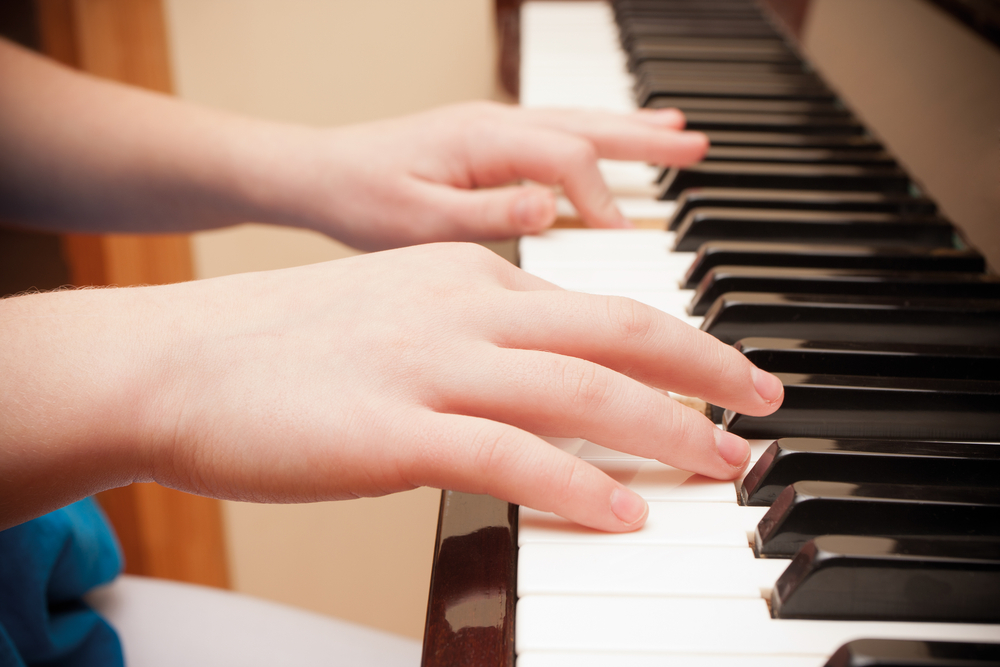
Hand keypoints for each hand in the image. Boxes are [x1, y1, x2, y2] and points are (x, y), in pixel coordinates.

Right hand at [114, 244, 777, 531]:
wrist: (172, 361)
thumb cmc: (279, 348)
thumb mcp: (397, 315)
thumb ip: (471, 337)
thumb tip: (538, 385)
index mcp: (465, 275)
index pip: (595, 304)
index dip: (672, 341)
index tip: (717, 374)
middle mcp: (461, 307)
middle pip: (615, 330)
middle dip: (704, 369)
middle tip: (761, 404)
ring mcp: (428, 366)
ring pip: (581, 390)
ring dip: (667, 431)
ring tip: (725, 467)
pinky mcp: (392, 432)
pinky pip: (508, 457)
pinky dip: (577, 485)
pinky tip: (622, 512)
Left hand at [276, 102, 707, 248]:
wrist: (317, 176)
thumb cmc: (359, 200)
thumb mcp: (416, 221)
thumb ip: (486, 214)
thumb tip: (550, 207)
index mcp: (482, 140)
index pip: (567, 160)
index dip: (603, 199)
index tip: (628, 239)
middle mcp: (494, 125)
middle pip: (586, 125)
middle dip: (644, 141)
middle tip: (698, 151)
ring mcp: (493, 129)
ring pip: (577, 123)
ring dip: (630, 131)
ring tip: (680, 137)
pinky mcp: (488, 143)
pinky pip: (557, 133)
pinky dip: (596, 137)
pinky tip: (614, 146)